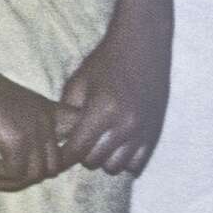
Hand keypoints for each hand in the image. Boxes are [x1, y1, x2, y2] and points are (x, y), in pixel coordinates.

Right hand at [0, 50, 63, 190]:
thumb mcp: (8, 107)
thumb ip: (20, 127)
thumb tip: (19, 161)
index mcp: (46, 110)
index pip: (76, 136)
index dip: (63, 155)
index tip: (31, 160)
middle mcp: (46, 120)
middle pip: (52, 166)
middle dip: (26, 176)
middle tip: (0, 173)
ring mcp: (34, 130)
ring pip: (35, 175)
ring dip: (10, 179)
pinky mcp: (16, 139)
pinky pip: (16, 172)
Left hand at [55, 7, 168, 174]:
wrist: (143, 46)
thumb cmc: (106, 61)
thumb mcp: (79, 82)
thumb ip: (67, 113)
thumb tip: (58, 139)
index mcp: (103, 110)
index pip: (77, 150)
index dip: (64, 154)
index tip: (58, 151)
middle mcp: (125, 125)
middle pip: (95, 161)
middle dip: (82, 154)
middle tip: (79, 141)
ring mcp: (143, 131)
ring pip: (115, 167)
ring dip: (103, 158)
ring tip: (98, 142)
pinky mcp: (155, 133)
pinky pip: (136, 164)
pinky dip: (123, 159)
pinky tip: (116, 145)